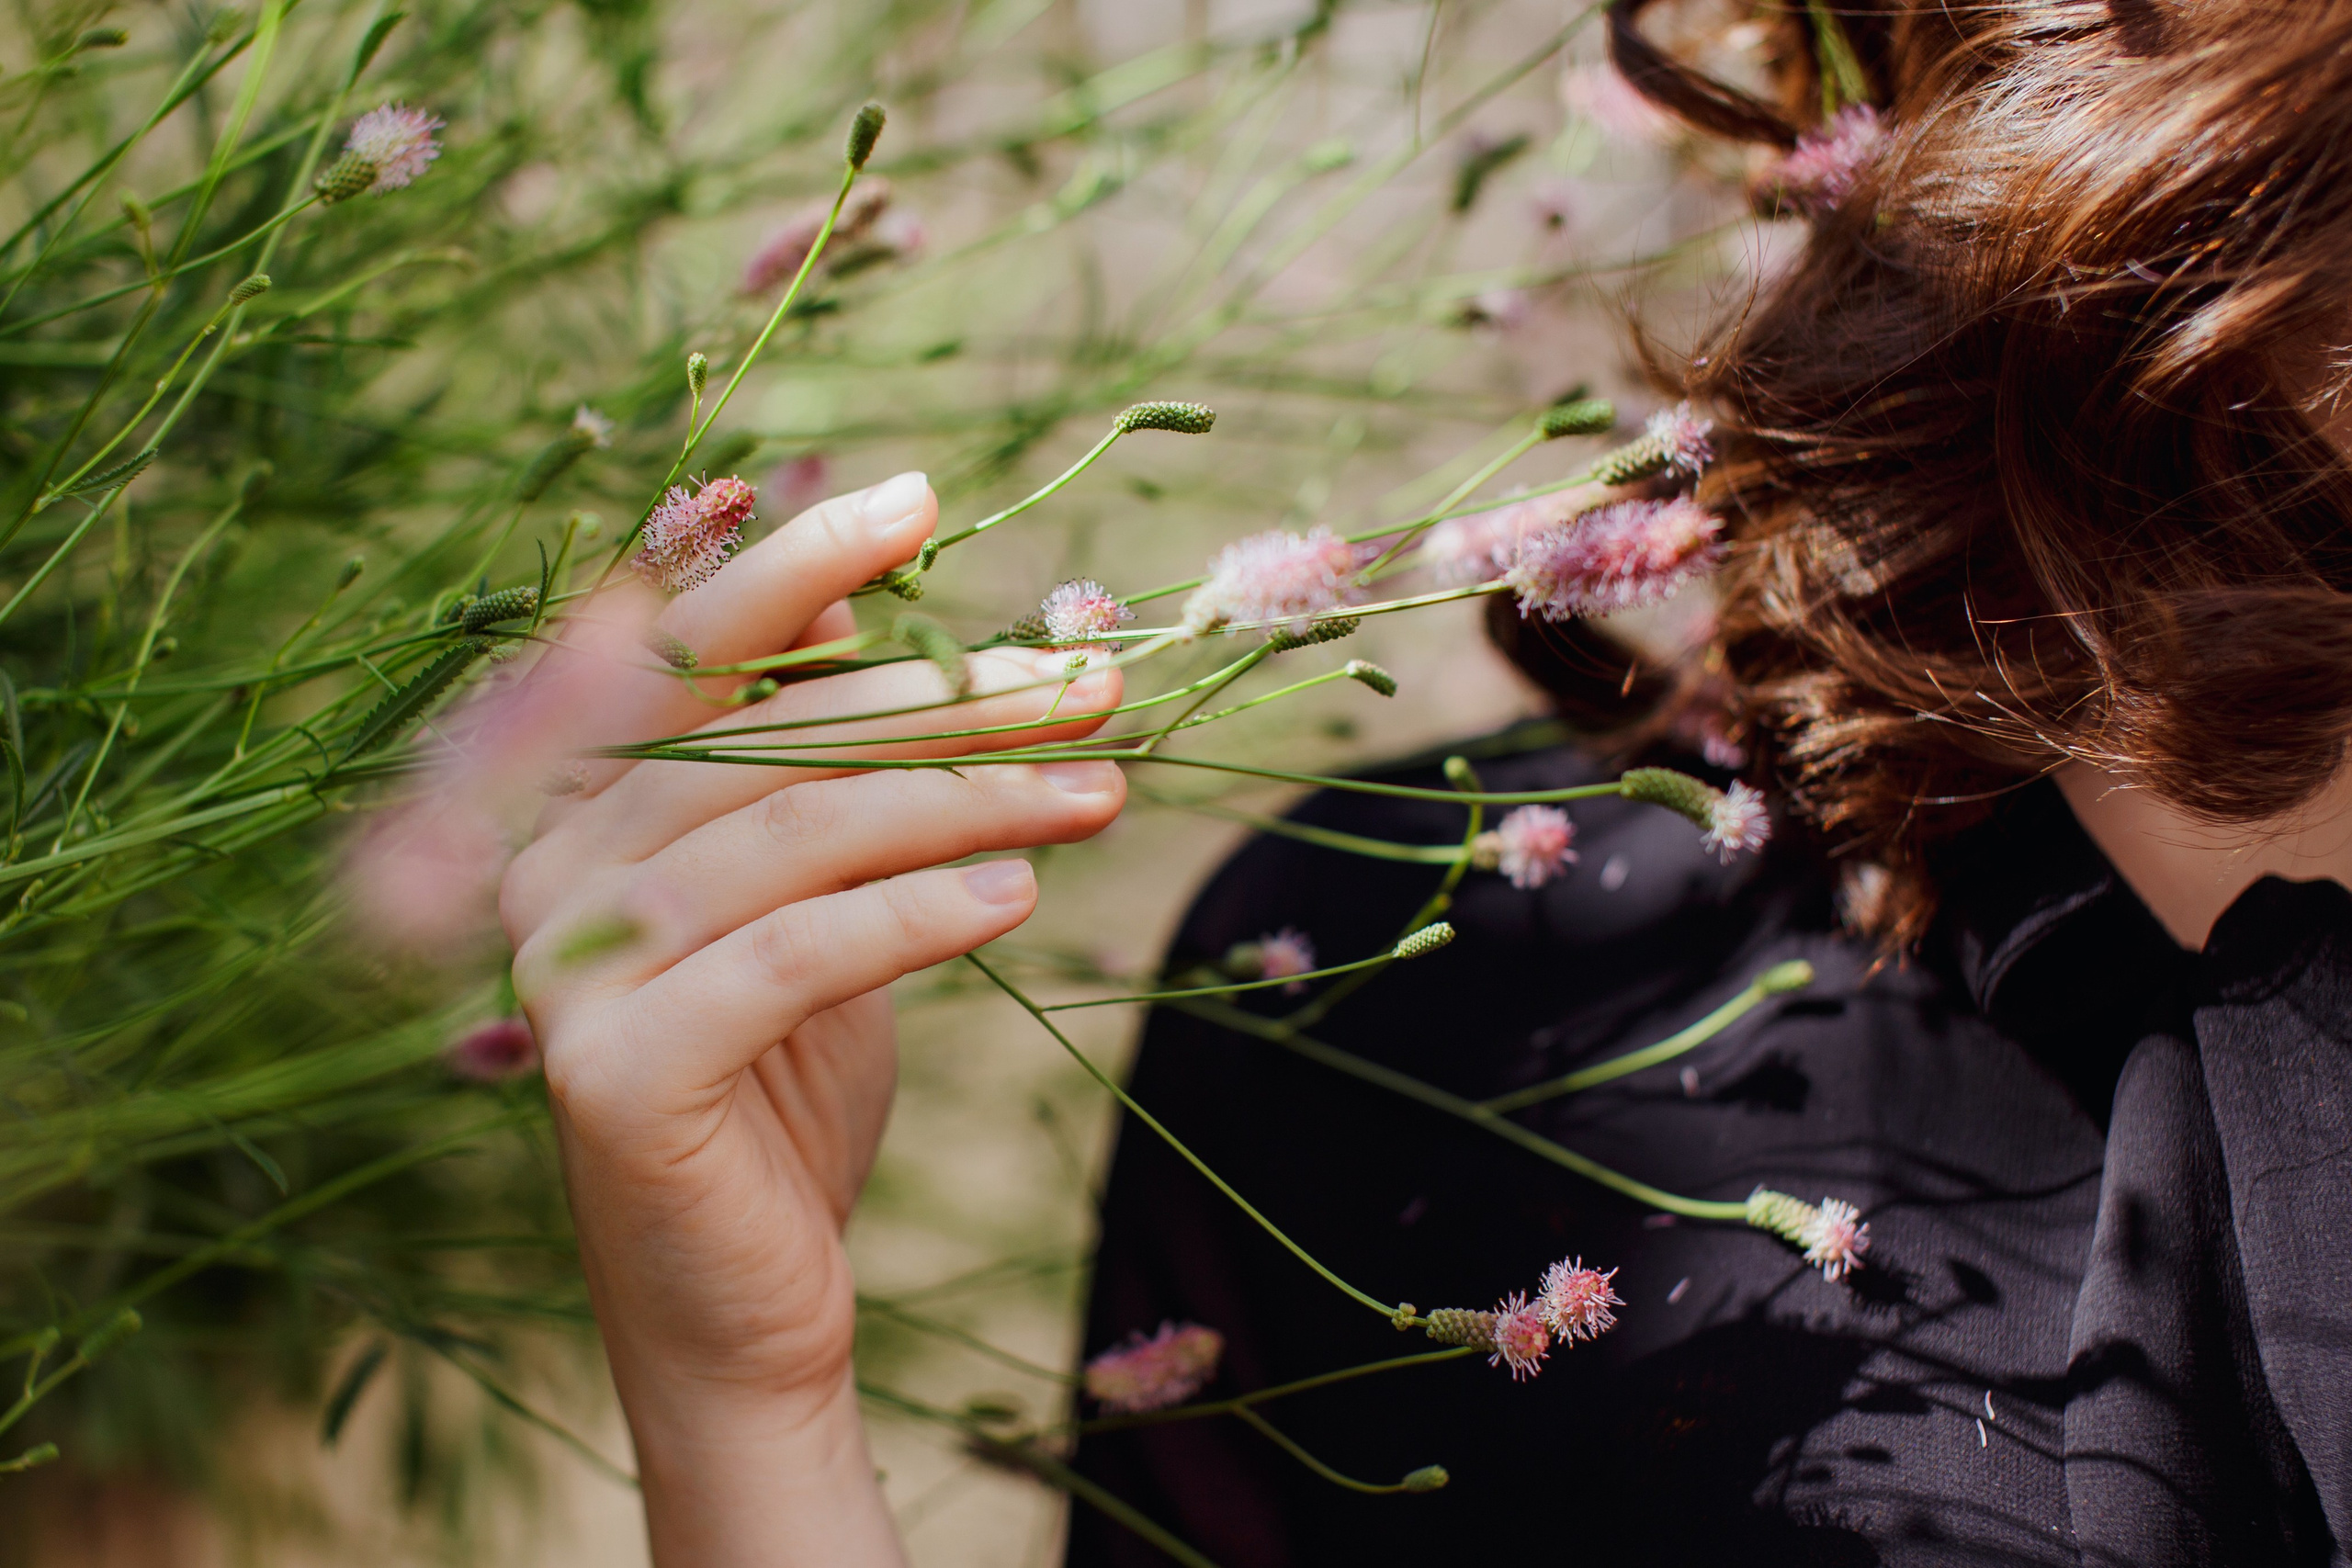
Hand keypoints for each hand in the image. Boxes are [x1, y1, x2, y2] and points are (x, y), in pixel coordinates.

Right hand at [499, 472, 1124, 1564]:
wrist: (741, 1308)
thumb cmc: (790, 1088)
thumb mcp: (815, 904)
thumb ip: (814, 768)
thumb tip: (874, 612)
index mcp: (580, 806)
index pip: (690, 652)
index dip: (799, 569)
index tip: (921, 500)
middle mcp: (547, 868)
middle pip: (771, 737)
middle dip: (949, 699)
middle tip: (1095, 685)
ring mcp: (565, 969)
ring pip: (798, 834)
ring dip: (971, 797)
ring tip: (1103, 791)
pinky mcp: (616, 1070)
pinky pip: (794, 954)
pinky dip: (918, 913)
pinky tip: (1021, 890)